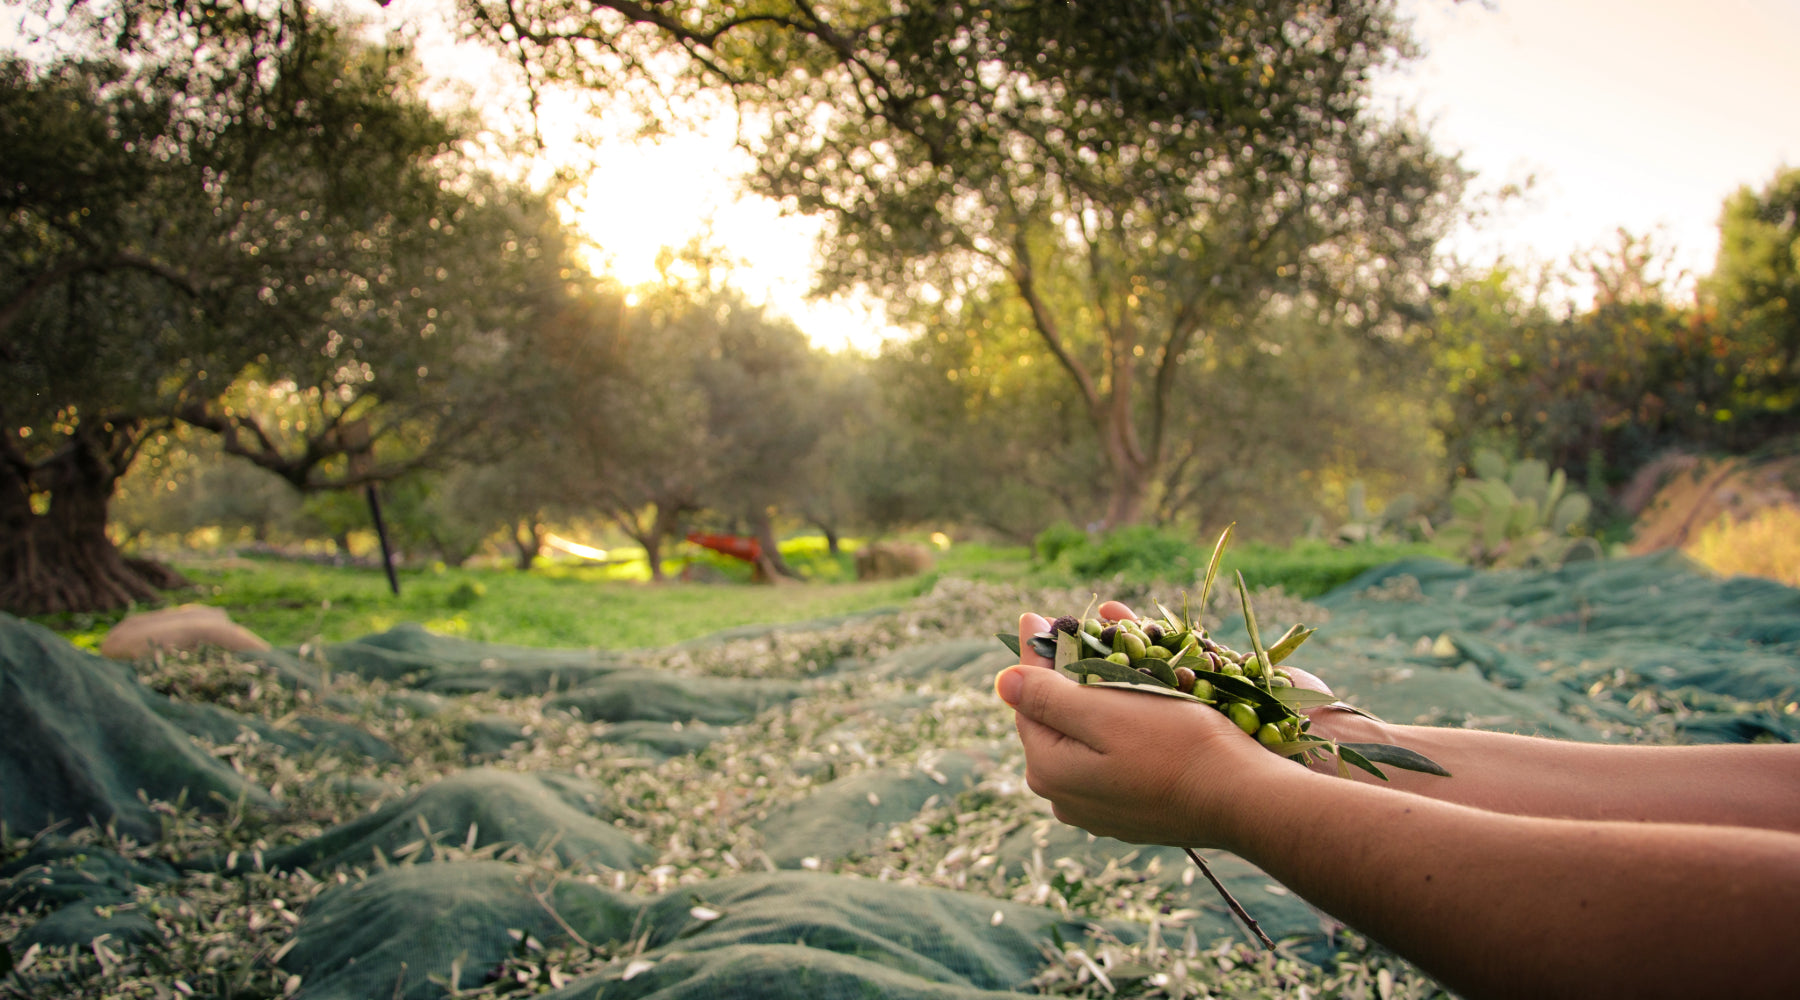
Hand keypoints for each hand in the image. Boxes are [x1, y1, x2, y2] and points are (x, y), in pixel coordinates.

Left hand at [997, 608, 1290, 849]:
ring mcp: (1095, 810)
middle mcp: (1063, 796)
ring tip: (1105, 659)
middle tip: (1071, 631)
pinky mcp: (1128, 813)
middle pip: (1055, 720)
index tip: (1033, 616)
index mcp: (1048, 769)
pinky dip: (1117, 727)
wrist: (1242, 798)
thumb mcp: (1104, 711)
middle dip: (1064, 674)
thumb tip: (1003, 680)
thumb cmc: (1176, 746)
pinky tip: (1133, 703)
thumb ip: (1047, 697)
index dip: (1034, 653)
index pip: (1028, 698)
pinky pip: (1110, 757)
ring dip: (1092, 698)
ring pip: (1084, 738)